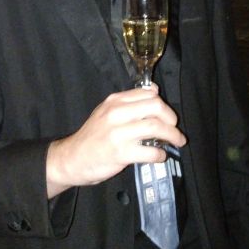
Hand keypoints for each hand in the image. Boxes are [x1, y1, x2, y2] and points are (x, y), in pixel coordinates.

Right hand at [46, 84, 185, 197]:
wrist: (72, 158)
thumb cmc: (93, 136)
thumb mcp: (106, 111)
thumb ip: (129, 102)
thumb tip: (154, 91)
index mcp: (115, 101)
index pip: (149, 94)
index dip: (164, 105)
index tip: (168, 116)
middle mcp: (116, 113)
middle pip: (156, 107)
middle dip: (171, 118)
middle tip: (174, 128)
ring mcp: (118, 133)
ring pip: (156, 128)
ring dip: (172, 136)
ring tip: (176, 142)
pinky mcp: (121, 153)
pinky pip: (150, 151)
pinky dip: (160, 154)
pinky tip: (159, 156)